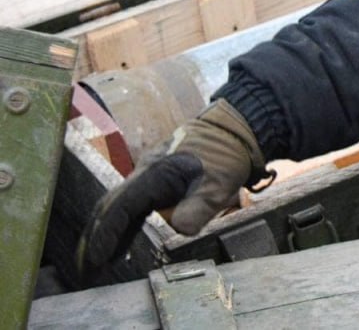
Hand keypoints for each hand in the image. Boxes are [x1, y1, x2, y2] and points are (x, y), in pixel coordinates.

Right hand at [77, 99, 267, 274]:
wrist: (234, 128)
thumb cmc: (226, 154)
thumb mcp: (218, 186)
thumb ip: (197, 211)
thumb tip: (178, 228)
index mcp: (155, 173)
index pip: (122, 207)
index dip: (107, 234)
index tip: (97, 258)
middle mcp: (145, 172)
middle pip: (110, 206)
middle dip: (95, 236)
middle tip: (87, 267)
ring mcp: (149, 174)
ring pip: (118, 204)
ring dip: (106, 231)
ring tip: (99, 261)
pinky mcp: (157, 178)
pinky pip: (132, 203)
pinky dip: (123, 223)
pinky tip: (122, 242)